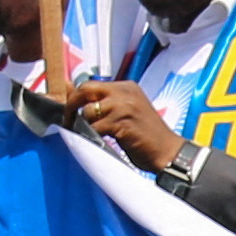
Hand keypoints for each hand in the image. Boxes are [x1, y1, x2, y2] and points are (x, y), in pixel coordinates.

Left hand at [46, 76, 189, 173]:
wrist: (168, 151)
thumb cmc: (145, 135)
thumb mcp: (125, 112)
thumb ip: (103, 102)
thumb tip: (70, 90)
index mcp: (126, 86)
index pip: (91, 84)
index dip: (75, 97)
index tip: (69, 112)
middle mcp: (125, 91)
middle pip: (86, 90)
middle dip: (71, 106)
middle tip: (68, 122)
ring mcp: (124, 106)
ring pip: (89, 111)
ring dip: (84, 126)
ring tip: (91, 135)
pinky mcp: (122, 122)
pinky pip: (96, 127)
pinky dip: (92, 136)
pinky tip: (100, 141)